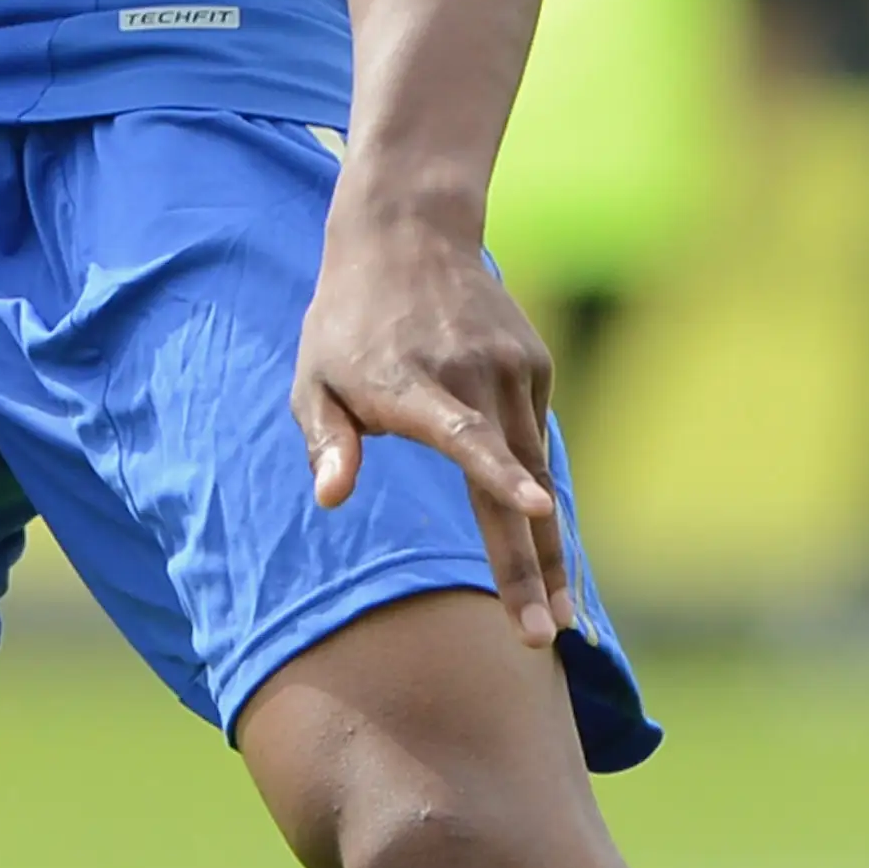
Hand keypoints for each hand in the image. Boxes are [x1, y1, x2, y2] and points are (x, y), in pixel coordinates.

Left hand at [293, 182, 564, 648]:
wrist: (408, 232)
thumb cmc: (346, 321)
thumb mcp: (314, 377)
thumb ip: (327, 440)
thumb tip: (331, 499)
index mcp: (414, 386)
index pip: (464, 437)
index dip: (500, 477)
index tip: (535, 508)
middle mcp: (474, 378)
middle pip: (514, 485)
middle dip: (531, 567)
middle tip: (543, 635)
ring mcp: (512, 370)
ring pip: (536, 474)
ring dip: (545, 546)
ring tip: (554, 617)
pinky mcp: (535, 366)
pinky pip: (531, 439)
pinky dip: (527, 483)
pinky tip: (517, 506)